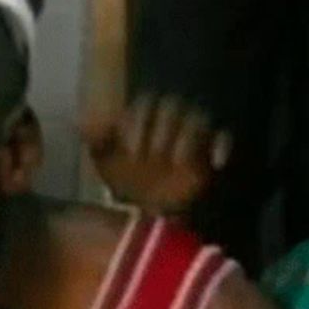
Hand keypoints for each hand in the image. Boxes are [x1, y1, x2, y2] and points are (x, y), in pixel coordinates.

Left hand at [82, 93, 231, 216]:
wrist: (145, 204)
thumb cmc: (123, 176)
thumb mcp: (104, 160)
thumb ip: (97, 140)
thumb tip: (84, 122)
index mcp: (143, 115)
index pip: (144, 104)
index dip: (137, 123)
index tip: (130, 150)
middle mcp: (168, 118)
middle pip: (173, 106)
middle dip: (162, 129)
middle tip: (152, 156)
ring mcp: (192, 131)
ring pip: (198, 118)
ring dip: (188, 137)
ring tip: (178, 161)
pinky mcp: (211, 148)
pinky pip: (224, 137)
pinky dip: (222, 146)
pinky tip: (216, 162)